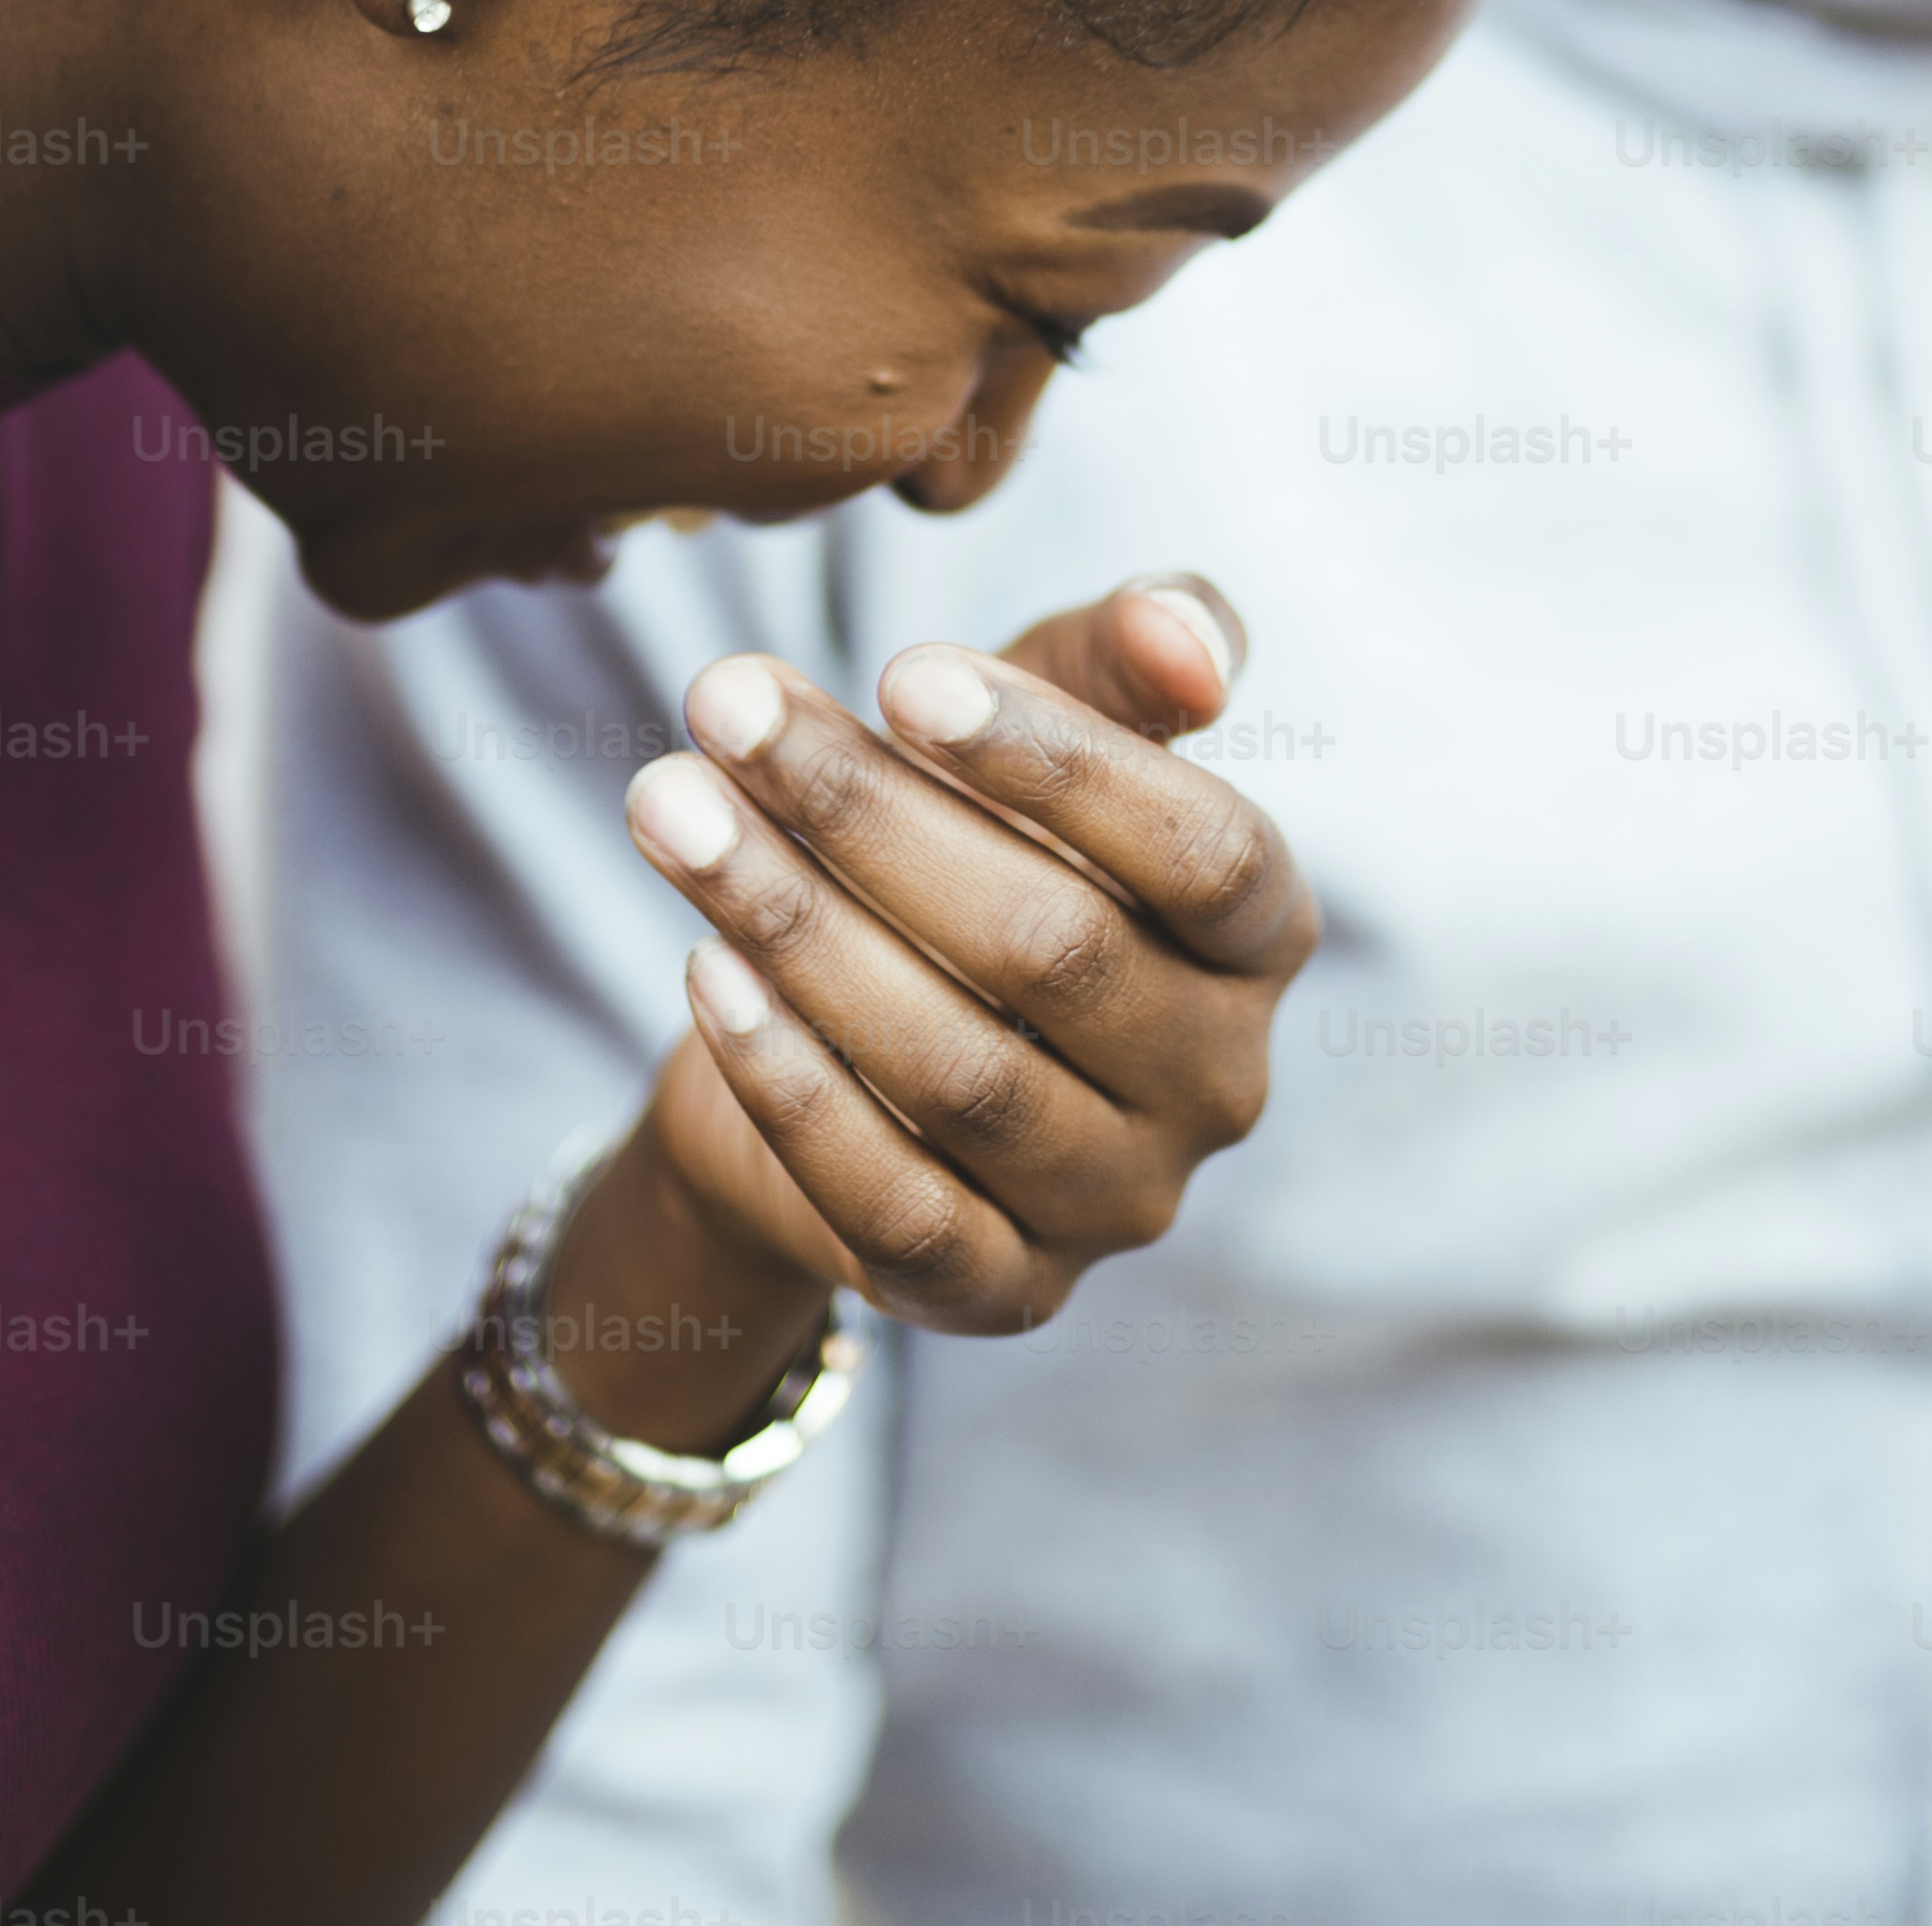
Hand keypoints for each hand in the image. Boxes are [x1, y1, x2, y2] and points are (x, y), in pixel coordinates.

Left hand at [611, 574, 1308, 1339]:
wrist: (849, 1040)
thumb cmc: (974, 845)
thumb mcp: (1040, 726)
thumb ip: (1125, 655)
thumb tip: (1188, 639)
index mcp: (1262, 940)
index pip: (1202, 851)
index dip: (1059, 760)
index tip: (899, 668)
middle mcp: (1219, 1084)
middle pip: (1054, 950)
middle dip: (867, 813)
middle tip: (724, 702)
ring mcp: (1117, 1204)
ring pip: (960, 1074)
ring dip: (796, 927)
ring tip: (669, 805)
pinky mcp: (1001, 1292)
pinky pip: (895, 1202)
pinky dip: (792, 1086)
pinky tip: (707, 971)